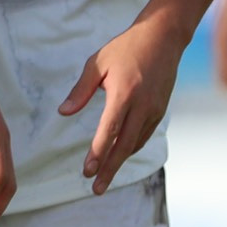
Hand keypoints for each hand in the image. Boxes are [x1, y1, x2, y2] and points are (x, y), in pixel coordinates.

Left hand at [61, 15, 188, 194]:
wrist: (163, 38)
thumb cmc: (125, 48)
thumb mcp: (97, 63)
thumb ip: (80, 90)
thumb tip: (63, 113)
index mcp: (124, 93)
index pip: (109, 130)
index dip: (98, 153)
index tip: (87, 171)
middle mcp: (142, 105)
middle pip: (124, 145)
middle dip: (109, 169)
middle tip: (95, 188)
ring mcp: (154, 110)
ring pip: (135, 143)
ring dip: (120, 162)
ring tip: (104, 179)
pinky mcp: (160, 111)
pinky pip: (143, 135)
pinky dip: (130, 148)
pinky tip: (118, 156)